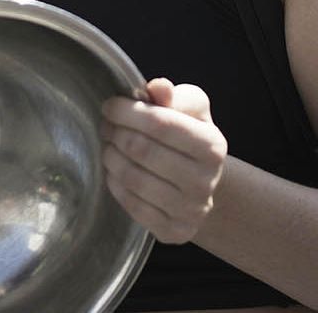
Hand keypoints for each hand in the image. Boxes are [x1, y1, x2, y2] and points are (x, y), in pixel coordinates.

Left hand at [101, 78, 228, 244]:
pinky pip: (132, 205)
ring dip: (111, 158)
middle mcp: (206, 181)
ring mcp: (191, 211)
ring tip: (108, 146)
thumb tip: (157, 87)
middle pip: (141, 150)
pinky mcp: (174, 231)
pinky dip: (115, 184)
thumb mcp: (188, 110)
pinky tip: (114, 171)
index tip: (109, 106)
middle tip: (105, 126)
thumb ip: (172, 96)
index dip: (127, 112)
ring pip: (133, 179)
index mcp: (212, 146)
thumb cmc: (188, 138)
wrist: (201, 185)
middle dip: (115, 134)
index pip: (160, 124)